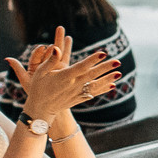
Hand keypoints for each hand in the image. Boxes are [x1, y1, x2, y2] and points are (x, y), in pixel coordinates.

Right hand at [5, 27, 119, 122]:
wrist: (41, 110)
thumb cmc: (38, 88)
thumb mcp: (40, 72)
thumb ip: (50, 60)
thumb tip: (56, 48)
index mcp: (64, 77)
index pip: (82, 66)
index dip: (92, 60)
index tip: (103, 53)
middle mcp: (73, 85)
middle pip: (92, 75)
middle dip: (105, 68)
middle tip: (118, 61)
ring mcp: (77, 93)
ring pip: (95, 85)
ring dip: (108, 79)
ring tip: (119, 73)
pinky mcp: (78, 99)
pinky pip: (93, 94)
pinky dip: (103, 89)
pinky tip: (112, 85)